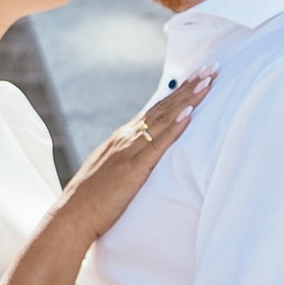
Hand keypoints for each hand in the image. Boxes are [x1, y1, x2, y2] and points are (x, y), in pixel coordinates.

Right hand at [65, 71, 211, 237]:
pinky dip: (174, 128)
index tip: (197, 76)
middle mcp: (126, 138)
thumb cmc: (92, 200)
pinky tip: (189, 113)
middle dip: (189, 87)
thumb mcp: (111, 171)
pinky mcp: (133, 169)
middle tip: (211, 68)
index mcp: (122, 138)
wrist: (71, 216)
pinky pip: (158, 144)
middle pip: (163, 107)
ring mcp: (129, 151)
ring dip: (188, 99)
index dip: (178, 92)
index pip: (156, 109)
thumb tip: (144, 155)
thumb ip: (128, 159)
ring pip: (163, 119)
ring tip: (208, 82)